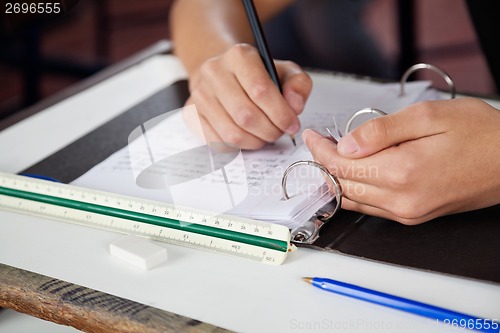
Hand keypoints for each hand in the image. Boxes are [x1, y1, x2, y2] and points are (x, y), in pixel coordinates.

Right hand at [183, 43, 312, 149]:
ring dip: (255, 141)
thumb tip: (295, 105)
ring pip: (232, 133)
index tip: (292, 124)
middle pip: (246, 115)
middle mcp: (214, 71)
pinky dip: (238, 146)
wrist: (223, 75)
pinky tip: (248, 137)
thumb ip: (298, 85)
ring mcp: (199, 94)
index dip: (281, 114)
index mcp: (239, 56)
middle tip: (279, 132)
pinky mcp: (191, 114)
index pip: (261, 90)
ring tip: (265, 135)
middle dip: (270, 131)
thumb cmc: (257, 76)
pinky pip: (218, 141)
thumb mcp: (284, 72)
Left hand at [303, 98, 499, 224]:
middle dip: (325, 163)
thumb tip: (345, 144)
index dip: (321, 149)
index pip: (342, 165)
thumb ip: (380, 131)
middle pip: (344, 184)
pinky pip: (372, 207)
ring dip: (338, 178)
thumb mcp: (427, 117)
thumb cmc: (479, 135)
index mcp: (402, 172)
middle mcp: (402, 200)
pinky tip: (354, 174)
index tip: (313, 136)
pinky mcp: (415, 215)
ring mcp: (408, 213)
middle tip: (320, 142)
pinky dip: (356, 191)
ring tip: (333, 155)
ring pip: (355, 200)